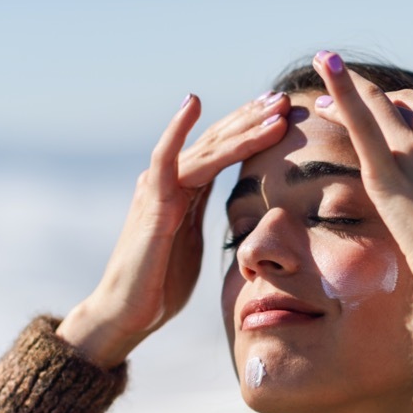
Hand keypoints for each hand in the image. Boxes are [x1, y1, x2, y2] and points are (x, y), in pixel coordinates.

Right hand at [58, 92, 290, 368]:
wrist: (127, 313)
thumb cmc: (160, 285)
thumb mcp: (193, 244)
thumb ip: (206, 219)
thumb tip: (235, 216)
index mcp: (185, 190)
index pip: (223, 151)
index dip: (251, 130)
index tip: (283, 114)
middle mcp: (170, 181)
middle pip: (217, 140)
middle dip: (252, 118)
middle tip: (285, 98)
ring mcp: (159, 189)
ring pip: (206, 148)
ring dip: (241, 127)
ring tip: (272, 108)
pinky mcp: (152, 204)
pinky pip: (165, 159)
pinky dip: (177, 129)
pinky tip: (193, 103)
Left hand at [310, 51, 412, 286]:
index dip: (400, 106)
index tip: (382, 109)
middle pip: (395, 105)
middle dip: (368, 98)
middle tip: (333, 98)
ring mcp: (411, 149)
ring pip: (373, 106)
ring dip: (344, 88)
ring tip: (322, 72)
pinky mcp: (385, 172)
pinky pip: (359, 122)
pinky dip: (341, 89)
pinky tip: (325, 63)